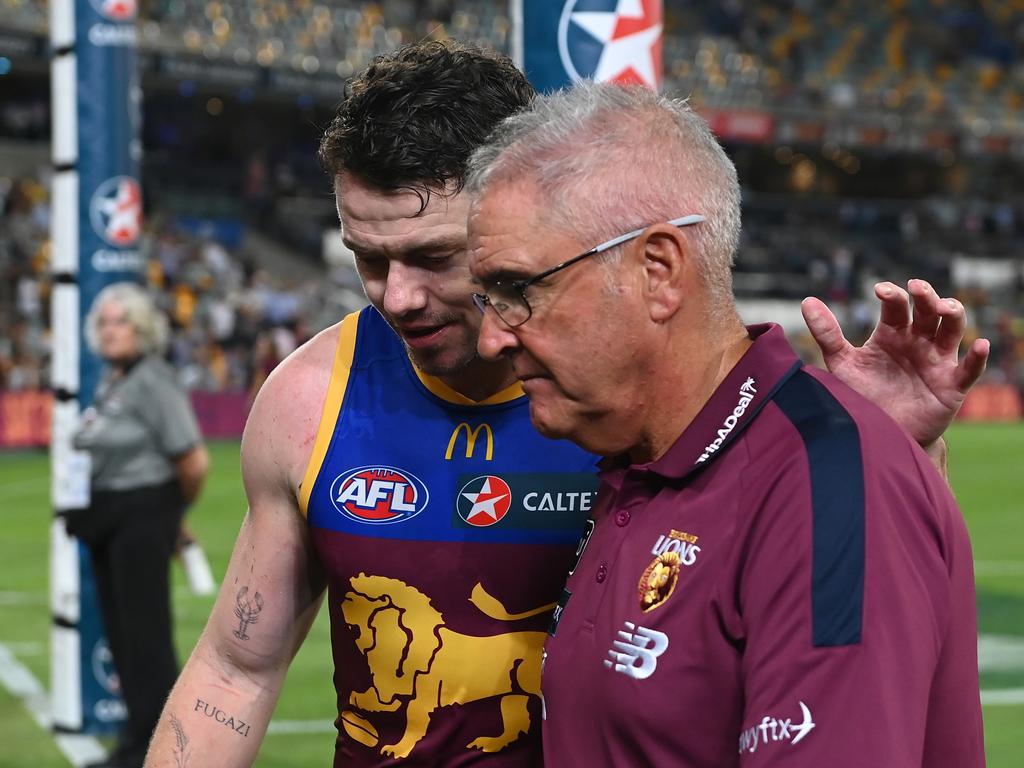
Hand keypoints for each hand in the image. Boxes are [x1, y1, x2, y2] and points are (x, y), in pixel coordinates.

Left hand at [801, 279, 989, 446]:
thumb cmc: (862, 395)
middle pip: (928, 310)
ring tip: (944, 307)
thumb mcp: (842, 364)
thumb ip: (827, 334)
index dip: (892, 294)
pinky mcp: (952, 386)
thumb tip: (807, 301)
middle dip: (925, 295)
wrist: (880, 434)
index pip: (896, 306)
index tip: (880, 290)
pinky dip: (978, 356)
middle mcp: (917, 341)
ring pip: (952, 329)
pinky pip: (970, 369)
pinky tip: (980, 344)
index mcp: (892, 333)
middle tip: (916, 288)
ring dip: (953, 313)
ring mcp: (937, 361)